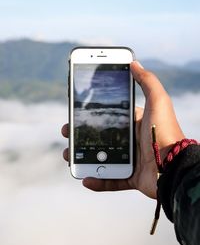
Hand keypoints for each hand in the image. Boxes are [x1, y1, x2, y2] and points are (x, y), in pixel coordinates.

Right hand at [62, 61, 184, 198]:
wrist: (175, 166)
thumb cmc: (165, 131)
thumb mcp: (158, 100)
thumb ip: (147, 81)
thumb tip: (134, 63)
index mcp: (136, 123)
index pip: (110, 117)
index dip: (92, 115)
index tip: (76, 113)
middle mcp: (133, 141)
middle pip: (102, 137)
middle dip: (82, 136)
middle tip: (67, 134)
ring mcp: (132, 160)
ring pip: (102, 159)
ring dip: (84, 158)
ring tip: (69, 157)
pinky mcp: (132, 177)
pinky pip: (111, 180)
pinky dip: (97, 181)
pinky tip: (84, 178)